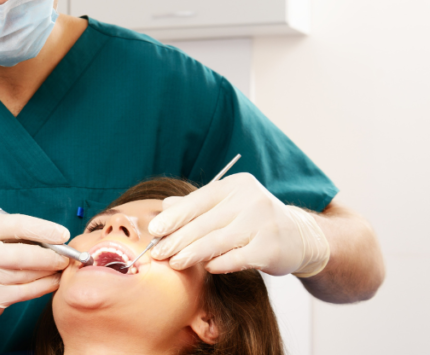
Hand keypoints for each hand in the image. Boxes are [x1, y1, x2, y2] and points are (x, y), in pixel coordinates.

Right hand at [0, 214, 70, 326]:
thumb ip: (18, 234)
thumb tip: (56, 238)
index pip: (15, 225)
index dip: (43, 229)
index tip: (63, 235)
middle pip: (22, 254)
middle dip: (49, 256)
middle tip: (65, 257)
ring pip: (25, 275)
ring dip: (49, 272)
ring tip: (60, 268)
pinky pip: (25, 292)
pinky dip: (43, 286)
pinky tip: (52, 282)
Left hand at [148, 173, 329, 276]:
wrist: (299, 237)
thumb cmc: (252, 220)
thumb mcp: (227, 206)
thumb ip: (196, 205)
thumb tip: (164, 206)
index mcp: (236, 185)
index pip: (198, 200)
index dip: (174, 217)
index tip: (154, 230)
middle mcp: (251, 200)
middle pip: (204, 223)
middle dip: (177, 239)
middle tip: (158, 252)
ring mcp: (264, 223)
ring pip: (217, 241)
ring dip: (192, 254)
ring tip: (174, 263)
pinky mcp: (272, 248)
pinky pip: (238, 258)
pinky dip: (219, 263)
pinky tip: (207, 268)